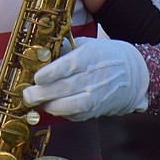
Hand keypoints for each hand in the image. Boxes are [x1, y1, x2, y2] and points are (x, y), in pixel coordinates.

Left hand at [22, 37, 148, 121]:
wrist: (132, 74)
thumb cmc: (103, 56)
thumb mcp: (86, 44)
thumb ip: (64, 49)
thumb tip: (40, 52)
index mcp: (91, 56)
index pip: (70, 66)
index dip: (52, 73)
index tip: (37, 77)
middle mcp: (95, 77)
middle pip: (67, 88)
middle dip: (44, 93)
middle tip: (28, 95)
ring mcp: (97, 96)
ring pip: (72, 105)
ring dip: (52, 106)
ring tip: (37, 102)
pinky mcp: (96, 110)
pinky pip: (77, 115)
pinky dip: (62, 113)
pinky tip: (51, 107)